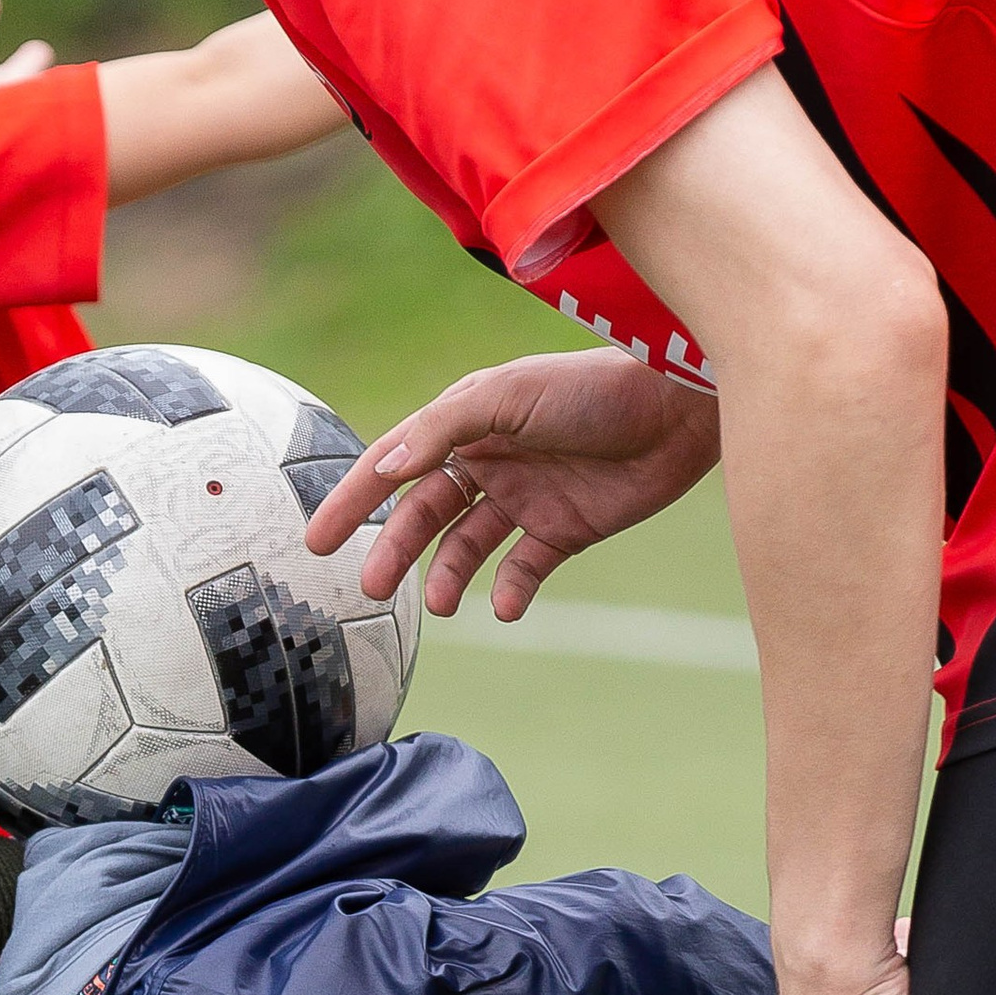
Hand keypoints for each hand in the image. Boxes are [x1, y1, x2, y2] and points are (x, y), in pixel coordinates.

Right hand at [304, 349, 721, 621]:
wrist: (677, 410)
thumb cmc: (592, 387)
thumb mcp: (508, 394)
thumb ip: (444, 428)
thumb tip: (388, 466)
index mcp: (465, 423)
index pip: (394, 465)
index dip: (354, 501)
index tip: (318, 541)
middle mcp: (488, 461)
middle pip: (423, 516)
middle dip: (394, 552)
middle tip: (371, 589)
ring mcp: (524, 499)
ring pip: (465, 549)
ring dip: (447, 578)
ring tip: (442, 606)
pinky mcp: (563, 531)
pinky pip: (522, 572)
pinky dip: (510, 593)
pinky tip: (506, 607)